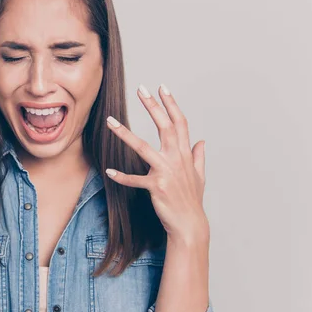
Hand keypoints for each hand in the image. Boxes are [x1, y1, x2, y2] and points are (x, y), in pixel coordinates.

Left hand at [105, 84, 208, 243]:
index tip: (162, 87)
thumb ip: (198, 157)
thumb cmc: (191, 200)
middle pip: (164, 127)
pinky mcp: (156, 187)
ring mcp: (166, 172)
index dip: (171, 104)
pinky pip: (135, 179)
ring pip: (143, 148)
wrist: (189, 224)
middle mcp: (177, 159)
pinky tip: (109, 171)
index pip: (180, 123)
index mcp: (185, 154)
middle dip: (153, 106)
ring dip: (125, 133)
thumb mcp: (199, 176)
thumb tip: (202, 141)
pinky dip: (122, 176)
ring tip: (110, 121)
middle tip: (141, 89)